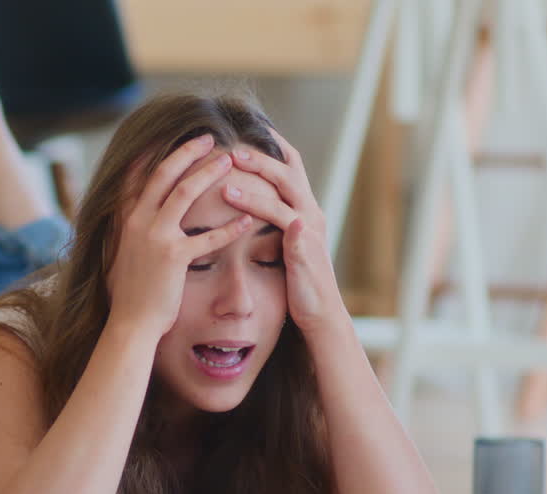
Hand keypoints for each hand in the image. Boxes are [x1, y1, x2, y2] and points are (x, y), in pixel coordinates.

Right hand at [107, 135, 252, 340]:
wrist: (130, 324)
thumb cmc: (130, 294)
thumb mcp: (122, 255)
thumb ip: (128, 232)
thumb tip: (131, 218)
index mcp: (126, 220)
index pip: (138, 176)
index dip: (156, 153)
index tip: (172, 136)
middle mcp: (138, 222)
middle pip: (164, 174)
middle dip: (187, 152)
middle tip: (208, 137)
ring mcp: (155, 238)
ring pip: (184, 193)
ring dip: (209, 173)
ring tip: (229, 160)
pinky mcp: (173, 258)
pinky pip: (208, 237)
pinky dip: (230, 227)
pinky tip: (248, 220)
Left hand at [224, 128, 346, 337]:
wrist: (320, 313)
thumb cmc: (297, 281)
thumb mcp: (285, 245)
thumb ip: (274, 222)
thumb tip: (252, 204)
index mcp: (304, 208)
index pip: (291, 165)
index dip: (272, 144)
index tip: (248, 127)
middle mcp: (310, 212)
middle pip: (287, 171)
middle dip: (259, 155)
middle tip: (230, 147)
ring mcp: (310, 229)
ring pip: (284, 193)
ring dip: (255, 180)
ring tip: (226, 175)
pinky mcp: (305, 248)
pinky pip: (284, 223)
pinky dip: (263, 211)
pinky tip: (240, 208)